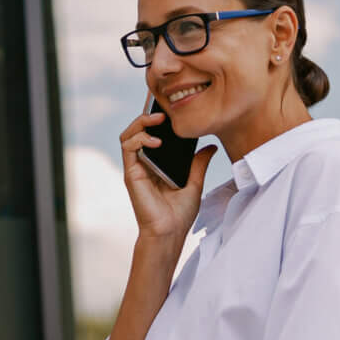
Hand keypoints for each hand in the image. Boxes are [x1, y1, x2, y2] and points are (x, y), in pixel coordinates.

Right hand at [120, 106, 213, 243]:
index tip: (169, 107)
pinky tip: (155, 141)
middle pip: (138, 129)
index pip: (152, 133)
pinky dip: (140, 138)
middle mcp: (144, 162)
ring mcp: (136, 167)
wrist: (170, 232)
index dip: (156, 118)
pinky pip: (128, 147)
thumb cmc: (179, 212)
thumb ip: (198, 163)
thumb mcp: (194, 182)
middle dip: (147, 114)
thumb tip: (211, 146)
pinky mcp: (131, 173)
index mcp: (157, 163)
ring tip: (157, 119)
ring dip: (141, 122)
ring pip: (128, 134)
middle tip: (163, 108)